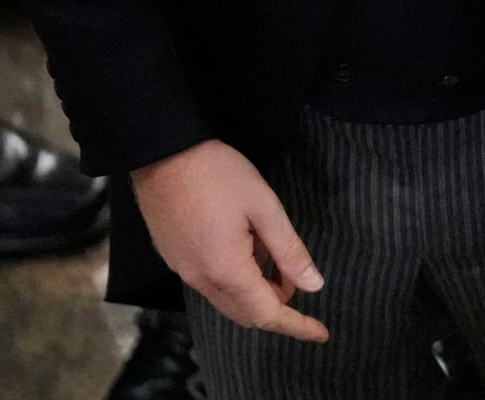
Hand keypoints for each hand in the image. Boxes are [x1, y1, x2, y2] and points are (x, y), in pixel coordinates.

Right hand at [131, 140, 328, 341]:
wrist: (162, 153)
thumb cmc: (219, 174)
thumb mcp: (264, 206)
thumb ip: (289, 250)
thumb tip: (313, 285)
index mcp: (226, 270)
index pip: (267, 314)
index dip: (296, 325)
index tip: (322, 332)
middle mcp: (201, 280)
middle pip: (246, 313)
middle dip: (277, 304)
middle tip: (297, 275)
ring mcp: (184, 271)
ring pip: (227, 300)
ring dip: (256, 290)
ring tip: (276, 257)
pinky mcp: (175, 258)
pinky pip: (211, 284)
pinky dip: (236, 278)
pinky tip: (248, 246)